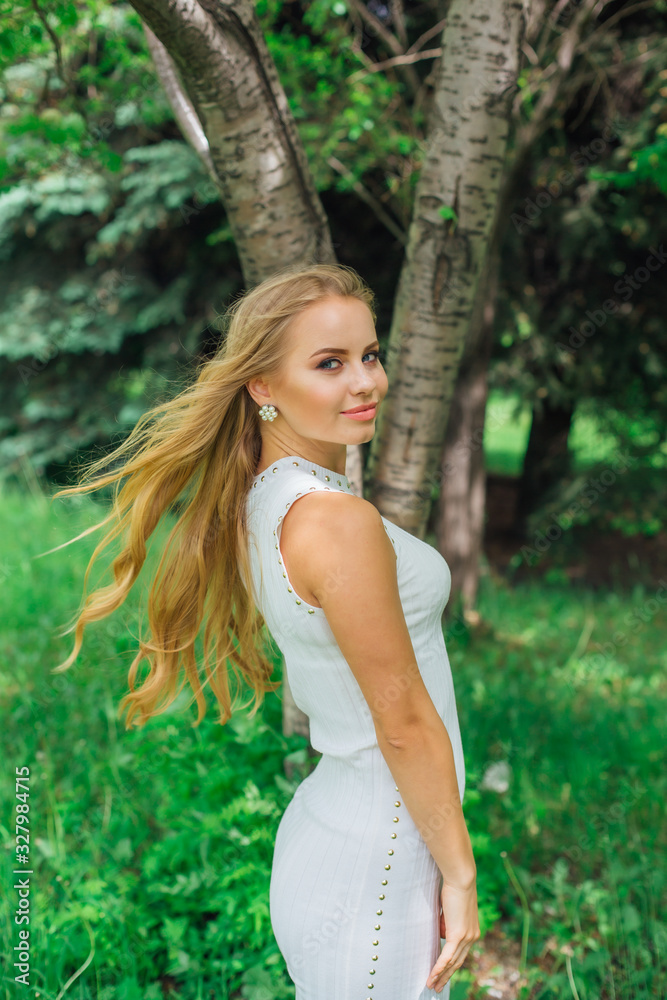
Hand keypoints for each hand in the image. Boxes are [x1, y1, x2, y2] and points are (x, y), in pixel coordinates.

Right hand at [426, 878, 479, 992]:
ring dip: (441, 976)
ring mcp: (466, 937)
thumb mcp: (451, 910)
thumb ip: (448, 922)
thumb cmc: (454, 888)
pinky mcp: (458, 935)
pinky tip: (432, 976)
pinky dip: (438, 967)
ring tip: (432, 985)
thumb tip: (441, 931)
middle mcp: (472, 937)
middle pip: (458, 962)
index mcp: (473, 931)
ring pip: (452, 963)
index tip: (443, 973)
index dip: (452, 965)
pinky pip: (446, 956)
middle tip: (437, 987)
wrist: (462, 879)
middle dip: (446, 976)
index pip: (461, 953)